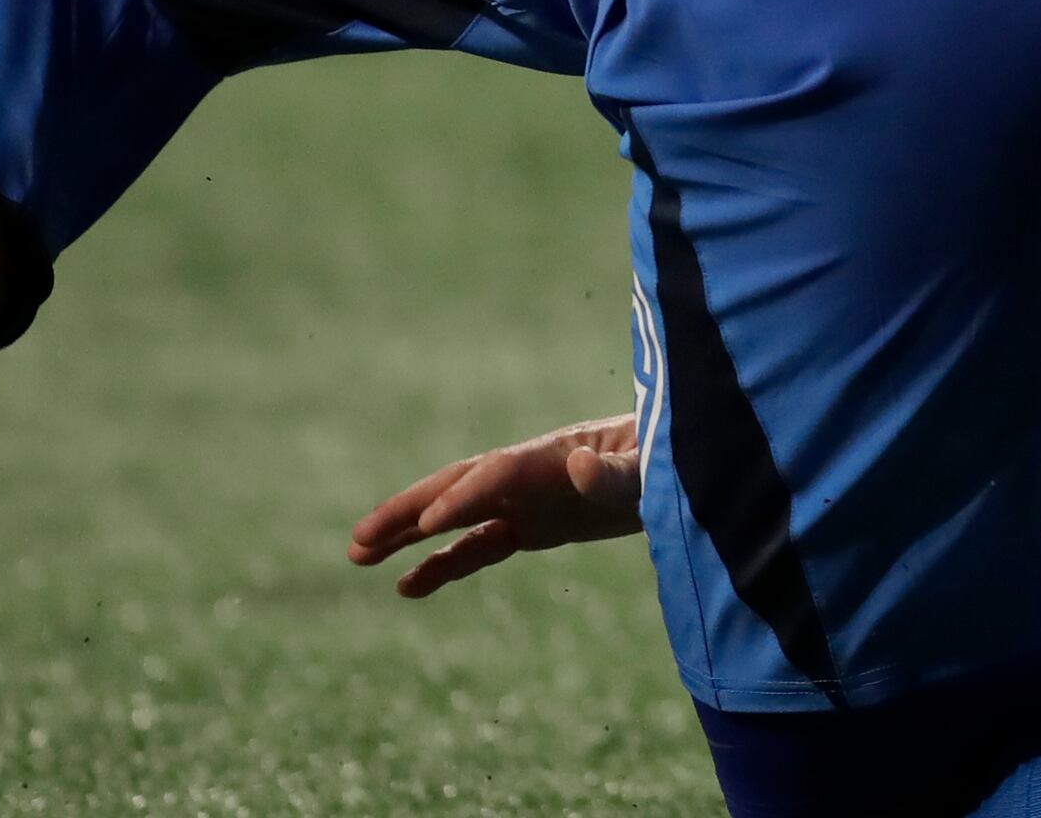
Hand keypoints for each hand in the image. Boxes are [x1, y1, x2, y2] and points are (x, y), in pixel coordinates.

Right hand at [346, 414, 643, 599]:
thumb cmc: (668, 462)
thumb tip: (579, 464)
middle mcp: (529, 473)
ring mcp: (527, 499)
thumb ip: (616, 472)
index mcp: (554, 455)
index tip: (430, 522)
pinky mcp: (532, 525)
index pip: (497, 474)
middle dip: (408, 510)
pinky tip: (407, 586)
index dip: (464, 496)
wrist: (681, 466)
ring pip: (455, 517)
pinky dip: (443, 564)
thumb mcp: (650, 470)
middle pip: (457, 487)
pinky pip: (478, 546)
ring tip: (358, 555)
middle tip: (359, 539)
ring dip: (407, 534)